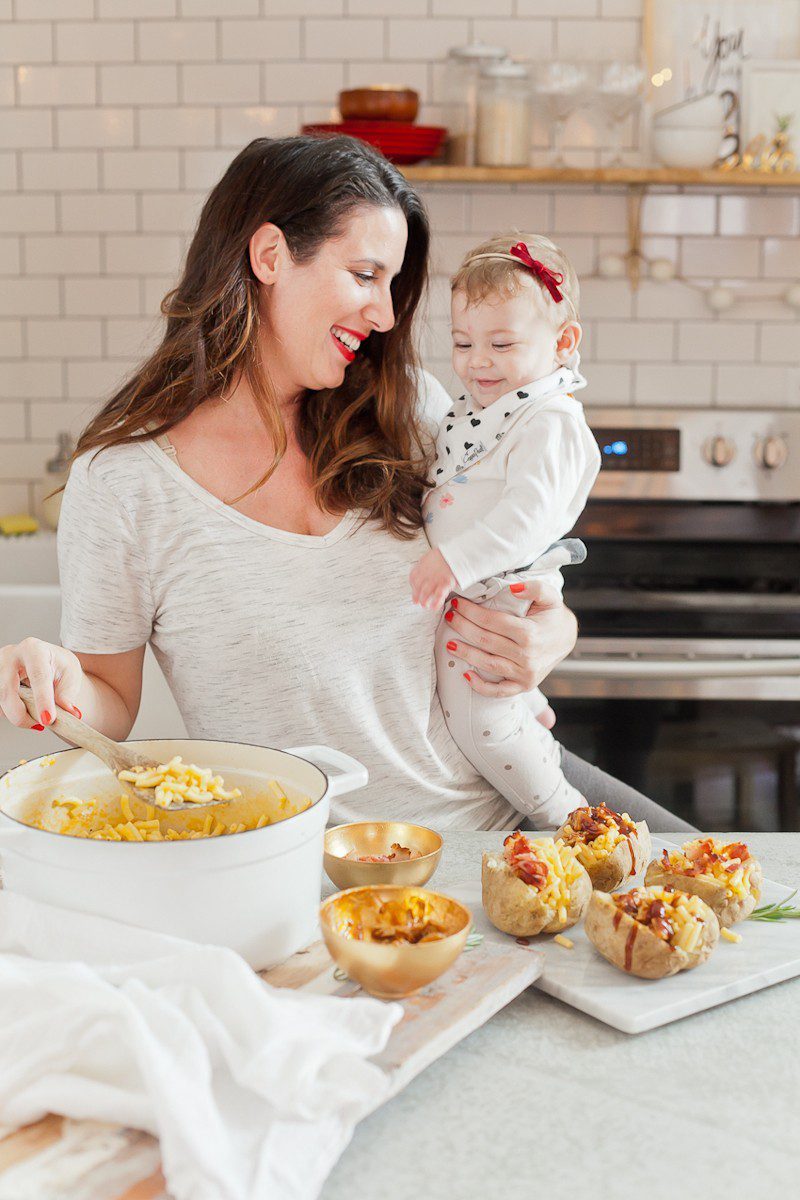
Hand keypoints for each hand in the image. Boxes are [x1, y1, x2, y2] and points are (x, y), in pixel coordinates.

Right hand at [0, 638, 84, 729]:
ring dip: (16, 714)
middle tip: (41, 725)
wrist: (45, 661)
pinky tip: (22, 711)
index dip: (43, 700)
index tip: (48, 719)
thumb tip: (70, 712)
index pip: (37, 676)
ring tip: (35, 718)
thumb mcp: (70, 673)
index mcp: (33, 649)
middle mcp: (10, 655)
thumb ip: (67, 694)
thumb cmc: (57, 665)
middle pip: (8, 690)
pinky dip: (9, 712)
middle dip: (22, 715)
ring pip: (0, 699)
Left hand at [410, 547, 457, 610]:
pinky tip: (434, 607)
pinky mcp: (446, 582)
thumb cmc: (448, 555)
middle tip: (419, 602)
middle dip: (417, 596)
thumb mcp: (433, 557)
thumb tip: (426, 571)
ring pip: (426, 592)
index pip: (413, 577)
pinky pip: (438, 594)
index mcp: (422, 564)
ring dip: (424, 601)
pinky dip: (436, 602)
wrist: (459, 552)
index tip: (414, 592)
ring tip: (426, 606)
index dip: (413, 587)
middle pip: (418, 586)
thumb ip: (428, 565)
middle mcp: (427, 572)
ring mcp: (436, 578)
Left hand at [443, 578, 576, 698]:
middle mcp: (527, 656)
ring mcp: (525, 674)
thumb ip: (535, 588)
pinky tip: (466, 676)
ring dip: (465, 654)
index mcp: (530, 633)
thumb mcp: (550, 596)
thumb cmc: (553, 616)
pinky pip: (499, 691)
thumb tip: (513, 588)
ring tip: (449, 643)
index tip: (457, 603)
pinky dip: (481, 687)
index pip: (492, 621)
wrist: (567, 639)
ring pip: (488, 664)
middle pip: (486, 641)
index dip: (471, 612)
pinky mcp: (524, 686)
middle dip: (463, 627)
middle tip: (449, 617)